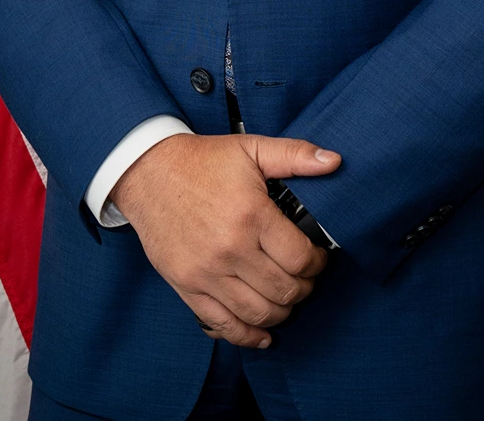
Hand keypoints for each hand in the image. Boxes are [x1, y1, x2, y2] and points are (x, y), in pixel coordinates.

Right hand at [112, 132, 340, 347]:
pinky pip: (223, 325)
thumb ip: (295, 155)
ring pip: (258, 313)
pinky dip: (248, 336)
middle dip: (304, 288)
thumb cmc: (203, 160)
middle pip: (284, 290)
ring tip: (287, 297)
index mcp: (252, 215)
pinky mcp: (187, 287)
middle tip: (306, 278)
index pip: (300, 259)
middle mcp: (230, 249)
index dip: (318, 263)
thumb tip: (334, 161)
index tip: (319, 257)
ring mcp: (207, 273)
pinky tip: (263, 334)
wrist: (148, 172)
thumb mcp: (251, 147)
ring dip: (282, 312)